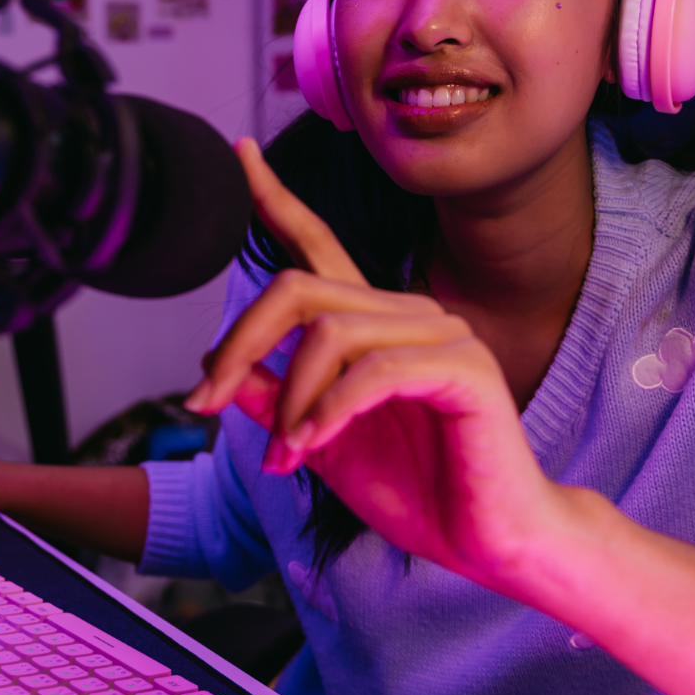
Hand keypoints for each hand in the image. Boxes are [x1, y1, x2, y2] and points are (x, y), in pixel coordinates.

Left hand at [187, 138, 564, 590]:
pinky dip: (330, 410)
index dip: (275, 198)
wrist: (489, 541)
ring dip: (290, 400)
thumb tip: (223, 371)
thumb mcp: (321, 444)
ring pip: (330, 331)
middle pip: (299, 289)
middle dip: (240, 343)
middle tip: (205, 401)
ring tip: (284, 455)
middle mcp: (406, 313)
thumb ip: (277, 402)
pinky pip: (375, 370)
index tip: (239, 153)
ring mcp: (441, 334)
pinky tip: (312, 446)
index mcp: (372, 324)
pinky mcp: (465, 368)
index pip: (316, 245)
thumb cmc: (418, 490)